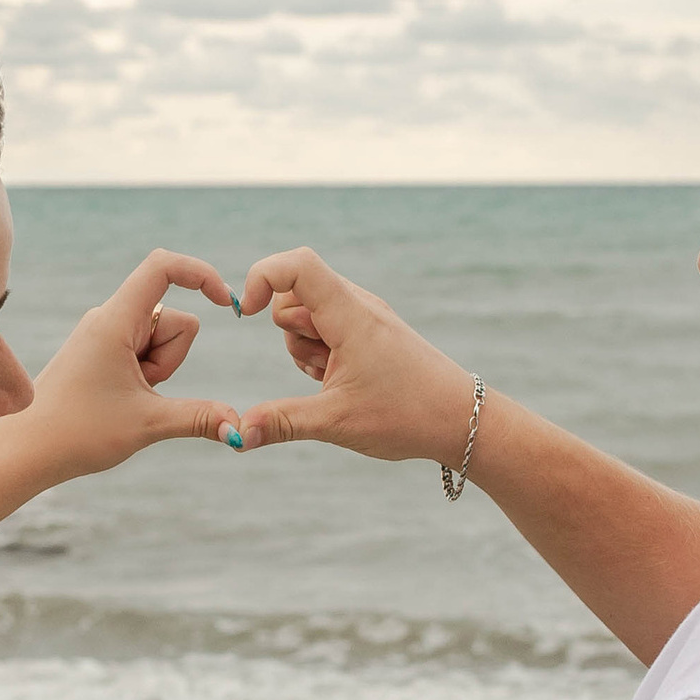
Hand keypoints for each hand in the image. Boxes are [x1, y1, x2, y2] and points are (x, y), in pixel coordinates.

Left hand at [13, 250, 238, 485]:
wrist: (28, 450)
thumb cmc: (77, 433)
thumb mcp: (148, 424)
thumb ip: (199, 418)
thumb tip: (240, 428)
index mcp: (116, 320)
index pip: (163, 266)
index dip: (201, 274)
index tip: (225, 302)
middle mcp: (109, 317)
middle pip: (175, 318)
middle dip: (173, 357)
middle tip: (141, 390)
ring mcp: (105, 333)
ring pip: (162, 338)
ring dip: (159, 370)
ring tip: (125, 397)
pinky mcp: (102, 349)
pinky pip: (144, 351)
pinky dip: (146, 374)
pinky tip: (119, 398)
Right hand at [232, 249, 482, 467]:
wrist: (462, 420)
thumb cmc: (407, 416)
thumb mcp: (336, 423)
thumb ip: (281, 422)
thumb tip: (237, 435)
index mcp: (351, 316)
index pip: (297, 264)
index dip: (262, 277)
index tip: (248, 314)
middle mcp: (358, 306)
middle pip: (294, 293)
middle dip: (289, 332)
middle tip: (323, 371)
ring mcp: (365, 317)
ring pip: (308, 314)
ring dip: (306, 346)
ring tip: (337, 380)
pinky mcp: (370, 331)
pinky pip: (327, 328)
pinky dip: (323, 353)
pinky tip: (344, 381)